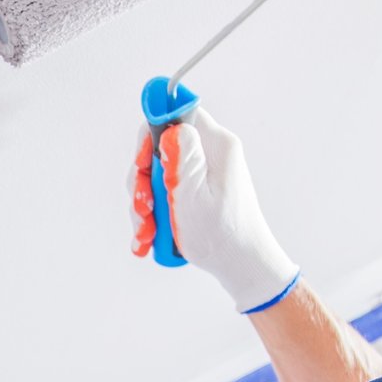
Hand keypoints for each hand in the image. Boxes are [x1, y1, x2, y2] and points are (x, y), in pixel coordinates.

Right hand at [130, 108, 299, 312]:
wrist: (240, 265)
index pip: (177, 116)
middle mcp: (209, 155)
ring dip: (144, 205)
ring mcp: (201, 175)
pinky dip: (153, 216)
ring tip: (147, 231)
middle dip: (142, 182)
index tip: (141, 163)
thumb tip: (171, 125)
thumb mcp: (194, 195)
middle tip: (143, 207)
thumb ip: (181, 157)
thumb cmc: (222, 235)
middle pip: (159, 150)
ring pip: (156, 177)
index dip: (151, 135)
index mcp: (216, 146)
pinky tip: (149, 237)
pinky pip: (164, 195)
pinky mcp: (195, 193)